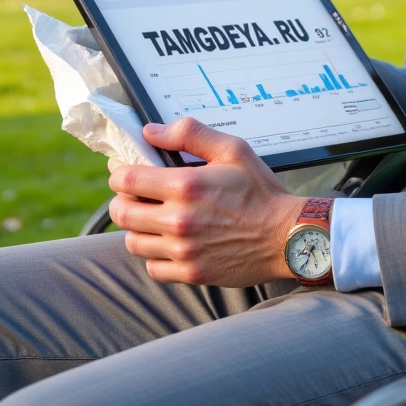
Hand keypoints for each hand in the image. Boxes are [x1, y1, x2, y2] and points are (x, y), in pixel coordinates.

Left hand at [107, 118, 305, 286]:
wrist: (286, 236)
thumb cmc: (260, 191)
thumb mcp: (232, 149)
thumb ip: (190, 134)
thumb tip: (151, 131)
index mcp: (185, 186)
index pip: (126, 180)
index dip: (119, 172)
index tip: (125, 169)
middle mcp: (179, 220)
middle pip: (122, 213)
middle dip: (122, 200)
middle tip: (135, 194)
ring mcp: (183, 251)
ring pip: (133, 242)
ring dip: (136, 228)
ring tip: (152, 218)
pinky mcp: (191, 273)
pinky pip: (153, 267)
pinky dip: (154, 255)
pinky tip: (168, 242)